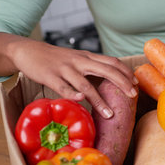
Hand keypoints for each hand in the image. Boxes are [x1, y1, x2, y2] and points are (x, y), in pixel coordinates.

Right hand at [10, 38, 137, 118]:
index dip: (126, 72)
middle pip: (106, 71)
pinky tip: (81, 100)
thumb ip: (94, 67)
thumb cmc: (57, 59)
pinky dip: (73, 94)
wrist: (28, 50)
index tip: (136, 84)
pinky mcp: (50, 76)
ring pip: (86, 85)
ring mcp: (65, 69)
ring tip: (109, 114)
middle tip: (133, 96)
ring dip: (99, 100)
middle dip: (122, 83)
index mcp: (88, 57)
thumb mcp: (78, 58)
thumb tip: (113, 79)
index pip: (112, 62)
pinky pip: (63, 88)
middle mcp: (79, 61)